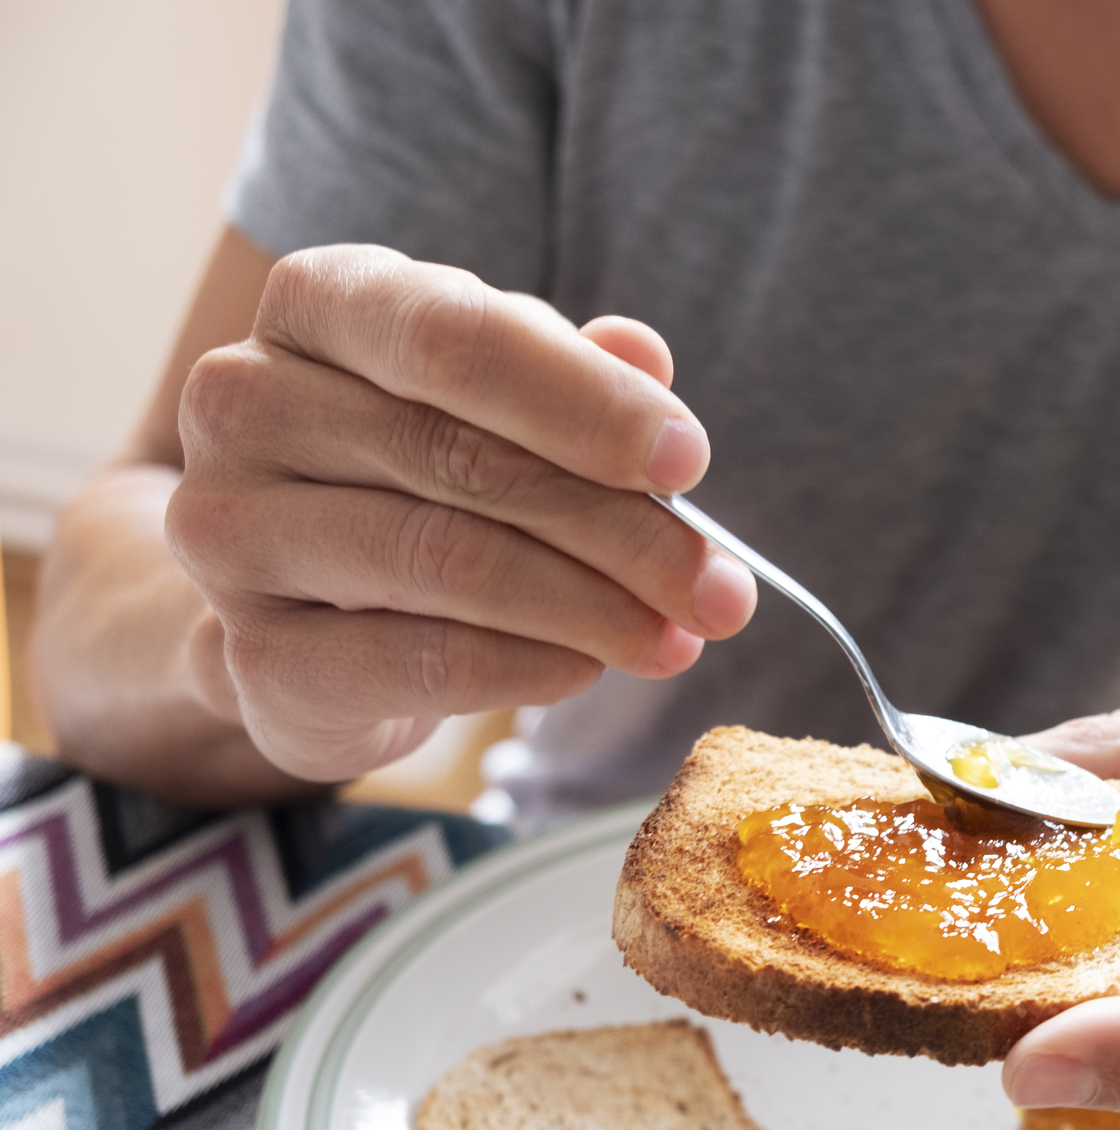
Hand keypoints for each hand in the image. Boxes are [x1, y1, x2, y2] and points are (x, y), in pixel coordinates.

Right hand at [164, 244, 755, 781]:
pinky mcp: (253, 653)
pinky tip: (587, 668)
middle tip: (722, 589)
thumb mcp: (506, 402)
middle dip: (623, 531)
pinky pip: (417, 661)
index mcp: (319, 304)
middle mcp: (246, 400)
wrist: (309, 608)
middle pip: (466, 460)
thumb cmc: (426, 473)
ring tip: (678, 638)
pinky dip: (524, 670)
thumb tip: (646, 356)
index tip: (690, 460)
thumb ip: (576, 376)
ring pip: (446, 562)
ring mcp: (230, 529)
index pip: (454, 336)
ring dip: (592, 610)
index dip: (586, 402)